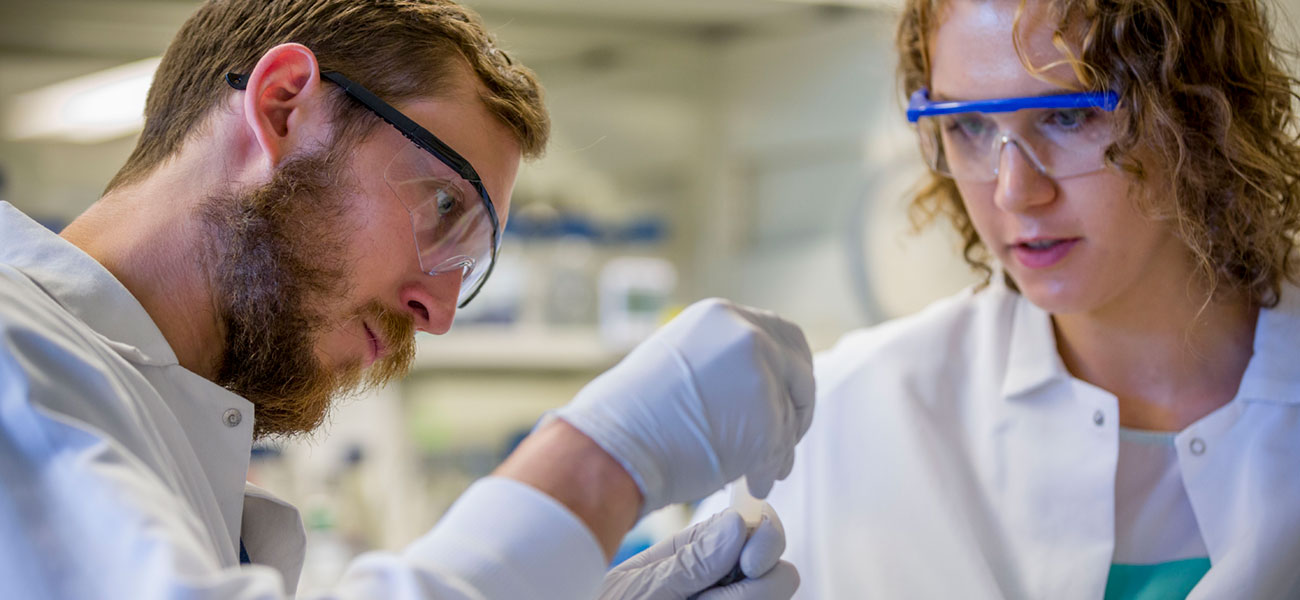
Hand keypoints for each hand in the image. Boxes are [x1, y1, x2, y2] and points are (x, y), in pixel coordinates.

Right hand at [553, 298, 814, 513]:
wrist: (611, 446)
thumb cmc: (631, 416)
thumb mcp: (679, 361)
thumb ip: (723, 363)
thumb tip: (755, 388)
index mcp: (722, 316)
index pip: (781, 335)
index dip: (789, 370)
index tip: (784, 398)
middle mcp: (747, 336)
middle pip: (800, 368)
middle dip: (799, 404)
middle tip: (786, 436)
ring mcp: (760, 377)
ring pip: (791, 415)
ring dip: (779, 447)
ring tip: (758, 470)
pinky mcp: (766, 420)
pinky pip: (781, 450)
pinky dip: (768, 470)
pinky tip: (750, 482)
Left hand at [598, 505, 798, 599]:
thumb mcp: (639, 588)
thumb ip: (689, 563)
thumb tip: (736, 523)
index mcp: (700, 550)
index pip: (758, 529)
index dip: (767, 539)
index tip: (750, 561)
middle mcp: (720, 580)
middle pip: (779, 573)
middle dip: (758, 587)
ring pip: (770, 598)